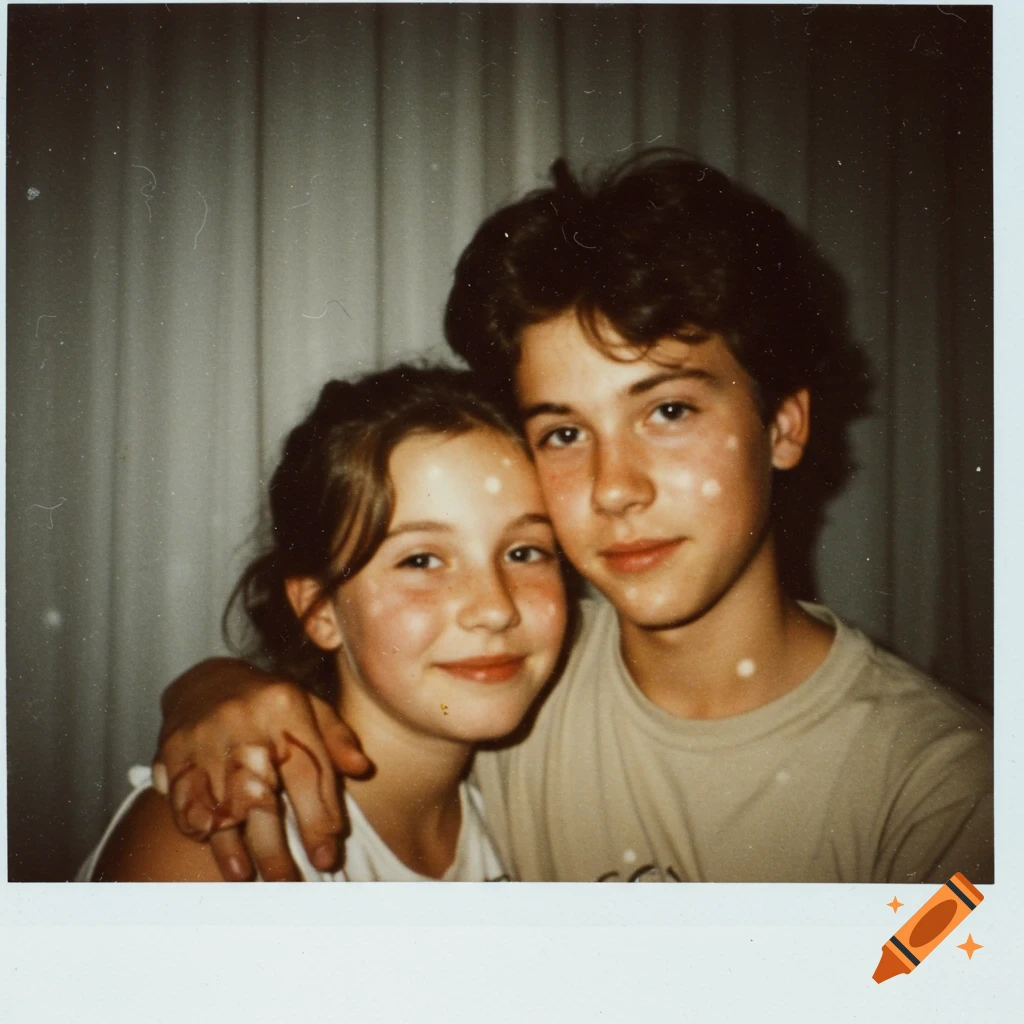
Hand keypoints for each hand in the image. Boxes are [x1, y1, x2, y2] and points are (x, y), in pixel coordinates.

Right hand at [153, 658, 370, 880]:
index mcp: (285, 707)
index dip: (318, 818)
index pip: (307, 770)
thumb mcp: (311, 707)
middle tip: (289, 884)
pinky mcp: (173, 752)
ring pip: (218, 804)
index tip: (326, 856)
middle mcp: (243, 722)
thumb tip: (362, 768)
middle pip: (261, 796)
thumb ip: (337, 739)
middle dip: (275, 847)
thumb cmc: (270, 705)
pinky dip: (197, 828)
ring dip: (231, 847)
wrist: (206, 682)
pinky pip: (183, 801)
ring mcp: (204, 738)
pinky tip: (212, 845)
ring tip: (247, 878)